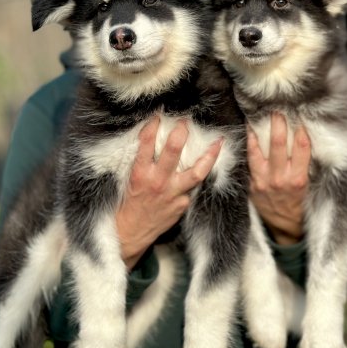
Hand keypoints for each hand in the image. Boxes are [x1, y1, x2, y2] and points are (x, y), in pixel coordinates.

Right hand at [116, 116, 222, 268]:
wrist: (130, 232)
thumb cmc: (127, 203)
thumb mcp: (128, 179)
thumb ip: (142, 161)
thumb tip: (153, 138)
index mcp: (140, 173)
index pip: (146, 143)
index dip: (153, 125)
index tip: (159, 114)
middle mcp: (158, 181)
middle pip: (173, 151)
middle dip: (182, 132)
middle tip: (187, 120)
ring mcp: (172, 194)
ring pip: (196, 172)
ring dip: (209, 156)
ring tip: (219, 142)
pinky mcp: (182, 205)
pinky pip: (193, 188)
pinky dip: (198, 177)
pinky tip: (208, 167)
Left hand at [247, 113, 310, 245]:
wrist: (284, 226)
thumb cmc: (300, 202)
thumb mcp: (309, 185)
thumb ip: (304, 164)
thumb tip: (303, 136)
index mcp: (298, 180)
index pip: (302, 149)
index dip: (301, 131)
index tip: (299, 118)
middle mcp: (280, 179)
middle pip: (278, 146)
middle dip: (278, 125)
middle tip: (277, 109)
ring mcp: (263, 181)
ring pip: (258, 151)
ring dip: (258, 131)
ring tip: (257, 115)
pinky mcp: (251, 184)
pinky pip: (249, 160)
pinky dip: (248, 144)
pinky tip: (247, 131)